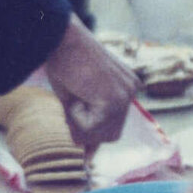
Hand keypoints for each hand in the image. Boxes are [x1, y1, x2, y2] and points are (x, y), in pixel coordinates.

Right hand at [44, 16, 136, 148]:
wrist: (60, 37)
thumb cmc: (63, 61)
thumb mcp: (77, 95)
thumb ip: (86, 121)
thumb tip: (88, 154)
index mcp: (127, 86)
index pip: (114, 125)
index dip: (94, 134)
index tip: (84, 146)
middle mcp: (131, 91)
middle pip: (112, 135)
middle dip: (88, 131)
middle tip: (71, 108)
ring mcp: (126, 95)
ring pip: (103, 135)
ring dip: (81, 124)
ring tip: (74, 96)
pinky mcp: (114, 100)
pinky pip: (92, 127)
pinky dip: (77, 117)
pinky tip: (76, 93)